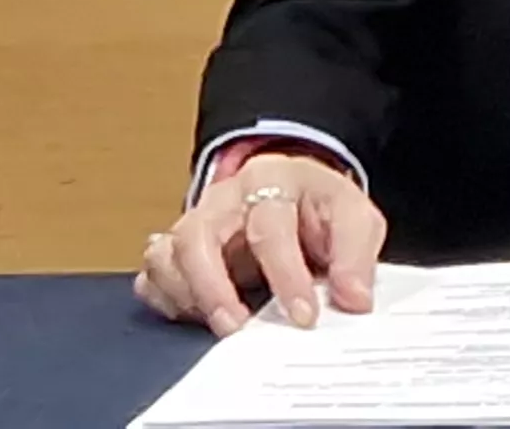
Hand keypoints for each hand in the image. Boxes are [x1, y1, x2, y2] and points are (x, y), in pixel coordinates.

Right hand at [135, 148, 387, 333]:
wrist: (296, 196)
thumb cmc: (321, 210)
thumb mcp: (354, 219)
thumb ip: (356, 256)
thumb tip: (354, 300)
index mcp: (273, 180)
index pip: (270, 227)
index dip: (286, 276)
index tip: (303, 317)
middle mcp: (225, 198)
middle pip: (197, 236)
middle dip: (213, 288)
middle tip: (237, 329)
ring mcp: (195, 221)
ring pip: (166, 254)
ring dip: (186, 295)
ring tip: (219, 325)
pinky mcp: (179, 247)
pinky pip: (153, 273)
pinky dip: (165, 297)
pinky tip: (192, 314)